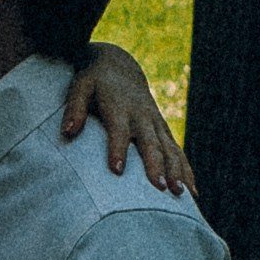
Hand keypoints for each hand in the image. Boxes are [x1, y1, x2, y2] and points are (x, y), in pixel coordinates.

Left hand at [62, 41, 190, 194]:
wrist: (119, 66)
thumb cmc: (95, 80)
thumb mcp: (80, 87)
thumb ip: (74, 108)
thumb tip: (67, 132)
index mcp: (119, 107)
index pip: (119, 129)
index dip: (117, 149)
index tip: (117, 170)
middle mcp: (141, 116)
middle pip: (150, 143)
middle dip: (156, 165)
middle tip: (160, 187)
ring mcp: (155, 123)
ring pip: (169, 149)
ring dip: (177, 171)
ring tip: (181, 193)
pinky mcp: (163, 129)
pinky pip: (177, 151)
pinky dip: (186, 170)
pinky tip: (192, 192)